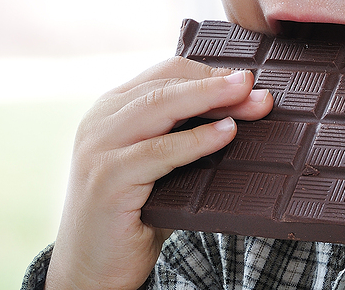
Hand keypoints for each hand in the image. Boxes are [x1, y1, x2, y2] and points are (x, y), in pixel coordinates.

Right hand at [45, 57, 272, 289]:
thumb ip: (185, 133)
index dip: (207, 73)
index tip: (245, 81)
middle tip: (252, 85)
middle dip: (215, 84)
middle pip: (166, 86)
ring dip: (209, 99)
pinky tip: (226, 133)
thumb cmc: (135, 213)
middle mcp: (100, 121)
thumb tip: (244, 108)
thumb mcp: (160, 164)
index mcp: (112, 109)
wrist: (91, 270)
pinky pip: (159, 152)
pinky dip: (196, 140)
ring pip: (160, 107)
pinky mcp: (106, 179)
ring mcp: (99, 148)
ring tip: (248, 99)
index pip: (165, 74)